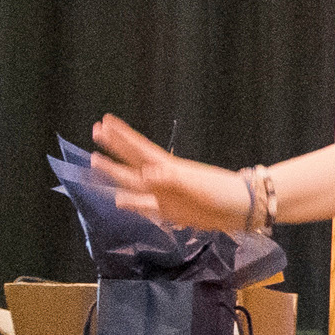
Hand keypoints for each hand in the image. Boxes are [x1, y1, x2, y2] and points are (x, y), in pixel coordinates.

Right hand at [91, 114, 252, 229]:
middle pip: (130, 162)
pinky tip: (119, 202)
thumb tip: (145, 175)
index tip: (104, 122)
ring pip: (132, 185)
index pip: (137, 148)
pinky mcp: (171, 213)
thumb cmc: (221, 191)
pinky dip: (131, 205)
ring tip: (96, 166)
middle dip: (112, 149)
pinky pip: (145, 208)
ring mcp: (164, 196)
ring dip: (114, 177)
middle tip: (94, 132)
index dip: (120, 136)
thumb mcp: (195, 184)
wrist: (241, 208)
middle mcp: (161, 179)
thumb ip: (170, 181)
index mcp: (167, 168)